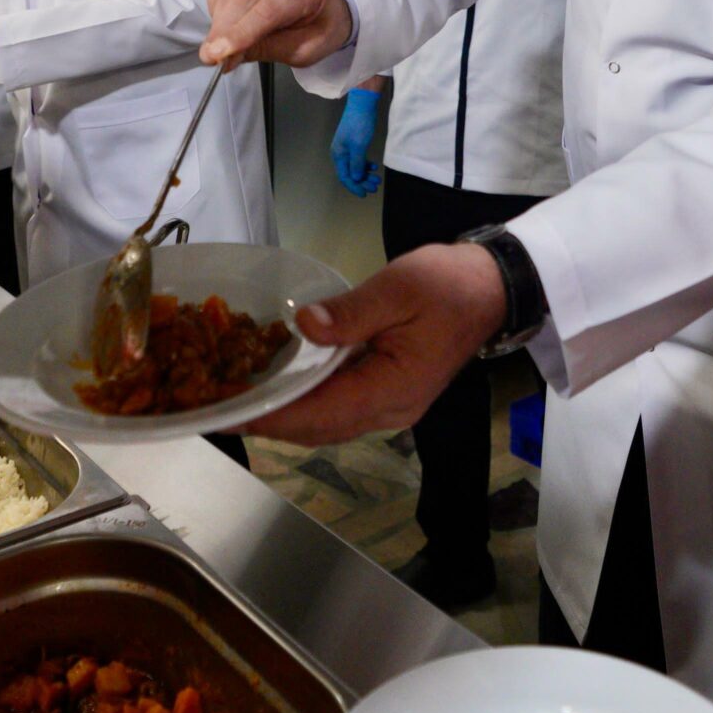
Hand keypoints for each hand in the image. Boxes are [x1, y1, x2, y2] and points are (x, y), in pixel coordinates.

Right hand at [199, 0, 355, 67]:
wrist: (323, 9)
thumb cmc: (317, 29)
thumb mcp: (303, 51)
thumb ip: (268, 50)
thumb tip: (228, 56)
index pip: (270, 7)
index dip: (242, 31)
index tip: (219, 53)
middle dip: (225, 30)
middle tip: (213, 58)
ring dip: (219, 22)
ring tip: (221, 48)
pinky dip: (216, 8)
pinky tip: (226, 23)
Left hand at [239, 244, 505, 445]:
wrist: (492, 287)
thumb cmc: (447, 284)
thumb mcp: (398, 288)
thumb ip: (350, 313)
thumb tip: (303, 326)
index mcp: (393, 389)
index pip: (321, 413)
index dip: (273, 415)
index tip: (230, 412)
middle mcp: (391, 410)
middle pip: (320, 428)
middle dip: (270, 421)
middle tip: (220, 408)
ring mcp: (392, 407)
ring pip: (328, 424)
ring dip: (286, 417)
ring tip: (241, 401)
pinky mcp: (390, 394)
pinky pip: (340, 409)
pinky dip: (307, 404)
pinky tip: (282, 387)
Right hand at [330, 87, 381, 195]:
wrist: (362, 104)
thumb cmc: (360, 125)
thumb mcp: (359, 146)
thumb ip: (356, 164)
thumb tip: (354, 179)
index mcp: (338, 154)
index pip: (344, 176)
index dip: (354, 187)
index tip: (365, 194)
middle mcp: (340, 152)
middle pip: (350, 173)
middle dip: (362, 182)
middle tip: (375, 187)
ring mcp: (347, 147)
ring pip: (355, 166)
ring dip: (365, 174)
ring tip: (377, 179)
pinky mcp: (354, 142)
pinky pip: (358, 159)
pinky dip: (366, 164)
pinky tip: (374, 166)